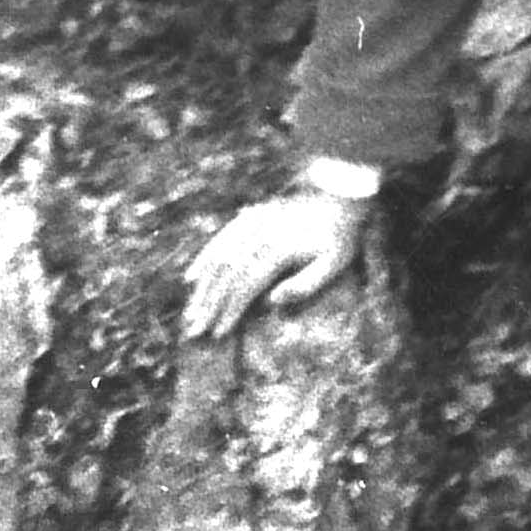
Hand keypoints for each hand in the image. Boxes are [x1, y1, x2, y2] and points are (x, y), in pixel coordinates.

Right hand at [183, 190, 372, 339]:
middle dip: (209, 304)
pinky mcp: (250, 217)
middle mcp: (261, 235)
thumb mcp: (333, 264)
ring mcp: (253, 224)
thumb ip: (304, 285)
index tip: (218, 332)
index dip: (230, 310)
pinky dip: (204, 258)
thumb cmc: (339, 238)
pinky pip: (221, 238)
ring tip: (191, 312)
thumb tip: (271, 303)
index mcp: (279, 249)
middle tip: (194, 330)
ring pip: (219, 258)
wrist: (340, 197)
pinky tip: (192, 276)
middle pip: (226, 274)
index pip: (246, 285)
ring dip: (202, 287)